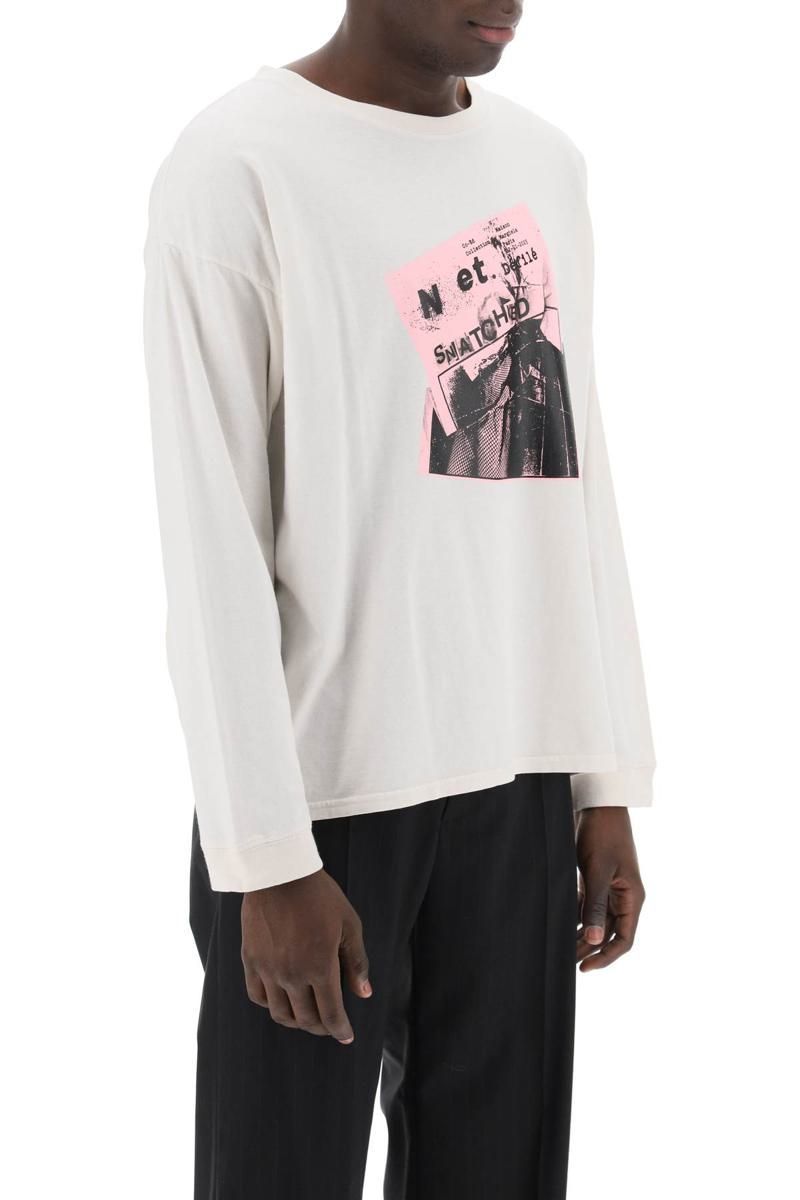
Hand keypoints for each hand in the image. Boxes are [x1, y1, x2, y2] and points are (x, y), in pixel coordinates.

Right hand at [241, 869, 371, 1042]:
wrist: (279, 873)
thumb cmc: (320, 896)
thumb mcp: (349, 924)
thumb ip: (356, 961)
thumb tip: (364, 993)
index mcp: (320, 967)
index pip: (331, 1013)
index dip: (340, 1030)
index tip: (347, 1037)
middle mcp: (292, 975)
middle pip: (306, 1018)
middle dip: (321, 1027)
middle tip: (330, 1025)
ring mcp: (268, 970)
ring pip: (280, 1013)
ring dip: (296, 1021)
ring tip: (306, 1017)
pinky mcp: (250, 960)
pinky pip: (257, 995)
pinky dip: (270, 1005)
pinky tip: (281, 1000)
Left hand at [575, 806, 645, 971]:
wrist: (597, 802)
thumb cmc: (603, 833)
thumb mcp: (598, 870)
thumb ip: (594, 905)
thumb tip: (592, 941)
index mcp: (632, 897)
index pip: (623, 939)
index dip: (605, 957)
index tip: (583, 968)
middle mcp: (624, 896)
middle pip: (607, 933)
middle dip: (588, 948)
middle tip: (563, 959)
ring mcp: (610, 887)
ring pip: (595, 920)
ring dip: (579, 933)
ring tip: (558, 944)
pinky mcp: (596, 878)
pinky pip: (587, 905)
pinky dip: (575, 914)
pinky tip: (559, 920)